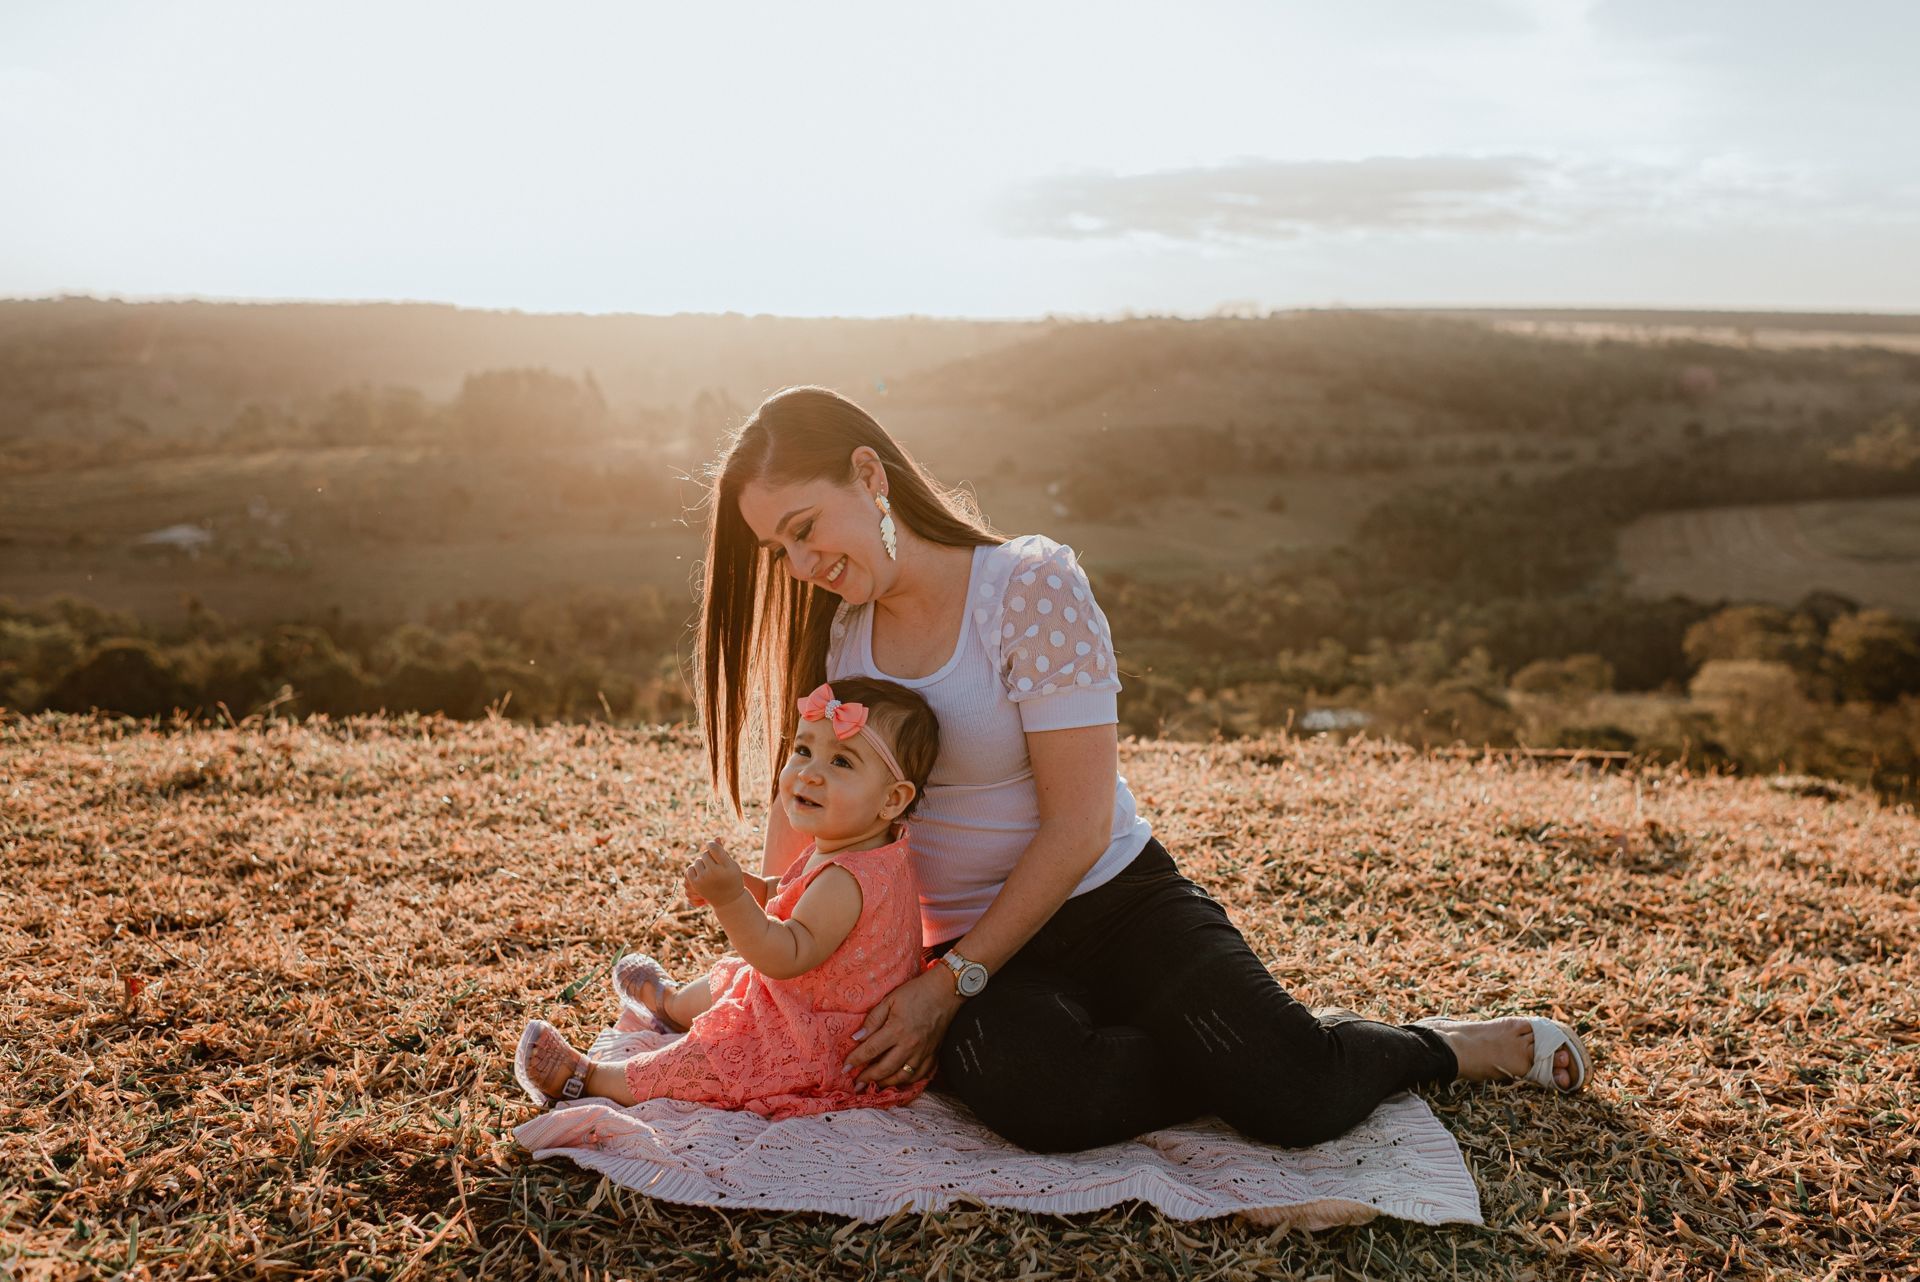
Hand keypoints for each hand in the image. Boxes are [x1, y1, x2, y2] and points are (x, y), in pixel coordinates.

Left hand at [685, 840, 747, 908]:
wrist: (729, 899)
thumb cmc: (732, 878)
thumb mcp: (731, 864)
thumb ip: (722, 851)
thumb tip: (715, 838)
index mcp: (726, 865)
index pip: (713, 848)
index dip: (711, 844)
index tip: (711, 845)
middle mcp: (714, 872)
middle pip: (705, 854)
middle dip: (708, 856)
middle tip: (714, 863)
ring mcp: (704, 878)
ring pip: (697, 861)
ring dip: (702, 863)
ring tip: (709, 869)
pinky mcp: (696, 884)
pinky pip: (690, 869)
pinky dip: (694, 870)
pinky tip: (701, 873)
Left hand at [844, 966, 964, 1090]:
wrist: (945, 991)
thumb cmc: (916, 992)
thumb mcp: (890, 999)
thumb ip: (873, 1019)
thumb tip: (857, 1038)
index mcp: (896, 1029)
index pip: (870, 1050)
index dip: (855, 1060)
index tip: (845, 1068)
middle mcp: (909, 1045)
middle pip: (884, 1069)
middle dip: (868, 1078)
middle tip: (856, 1084)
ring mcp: (923, 1052)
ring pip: (901, 1076)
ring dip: (885, 1083)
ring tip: (874, 1085)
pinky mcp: (933, 1054)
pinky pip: (919, 1075)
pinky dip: (907, 1081)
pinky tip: (898, 1080)